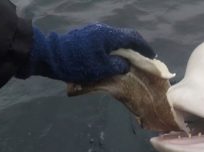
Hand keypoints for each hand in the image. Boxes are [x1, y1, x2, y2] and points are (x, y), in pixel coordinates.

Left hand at [17, 24, 155, 82]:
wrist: (51, 56)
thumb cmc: (78, 64)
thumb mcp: (102, 69)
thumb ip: (118, 66)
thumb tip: (125, 65)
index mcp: (109, 36)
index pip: (133, 39)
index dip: (144, 48)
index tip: (152, 56)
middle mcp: (103, 30)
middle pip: (125, 36)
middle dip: (136, 47)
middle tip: (142, 58)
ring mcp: (94, 32)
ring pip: (115, 39)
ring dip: (124, 48)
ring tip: (129, 60)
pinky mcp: (86, 37)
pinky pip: (106, 41)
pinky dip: (114, 49)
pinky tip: (113, 58)